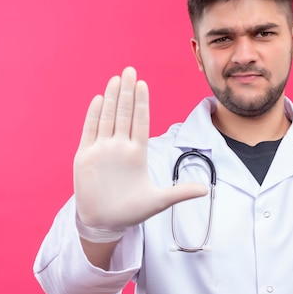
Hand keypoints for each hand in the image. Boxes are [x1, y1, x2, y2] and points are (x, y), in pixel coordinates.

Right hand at [73, 67, 207, 229]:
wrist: (105, 222)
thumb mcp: (159, 201)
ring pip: (107, 118)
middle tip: (130, 70)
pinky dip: (93, 116)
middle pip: (124, 114)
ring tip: (116, 79)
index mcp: (137, 153)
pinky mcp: (85, 157)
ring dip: (111, 99)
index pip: (140, 122)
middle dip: (127, 92)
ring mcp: (102, 150)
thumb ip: (180, 192)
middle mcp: (120, 147)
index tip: (143, 84)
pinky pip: (90, 132)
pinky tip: (98, 100)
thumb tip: (206, 189)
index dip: (142, 103)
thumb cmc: (131, 211)